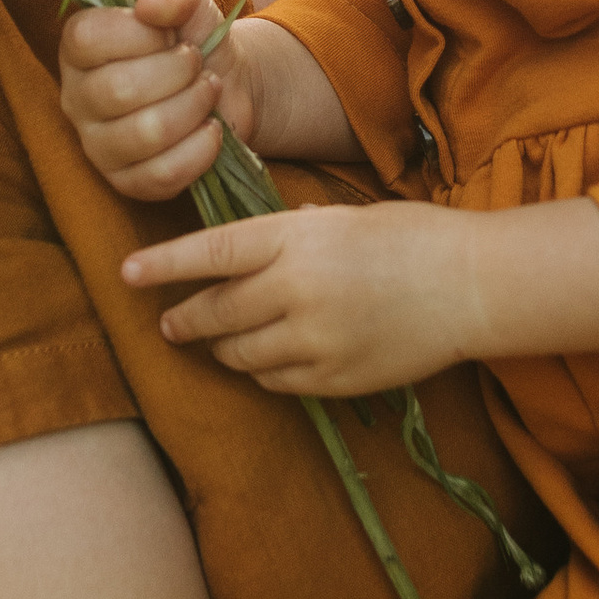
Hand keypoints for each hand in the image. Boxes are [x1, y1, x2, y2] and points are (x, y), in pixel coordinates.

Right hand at [60, 0, 251, 201]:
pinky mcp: (126, 181)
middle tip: (196, 63)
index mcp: (78, 48)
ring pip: (144, 133)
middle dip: (177, 72)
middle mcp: (76, 98)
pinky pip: (161, 175)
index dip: (140, 34)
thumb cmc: (191, 37)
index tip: (170, 33)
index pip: (87, 39)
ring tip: (207, 90)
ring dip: (193, 106)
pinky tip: (212, 129)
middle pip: (119, 90)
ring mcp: (97, 145)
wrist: (225, 83)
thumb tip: (152, 5)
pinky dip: (200, 149)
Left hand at [120, 199, 483, 397]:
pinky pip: (274, 381)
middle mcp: (296, 290)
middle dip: (185, 319)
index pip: (210, 252)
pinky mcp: (332, 378)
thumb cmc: (408, 237)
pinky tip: (271, 357)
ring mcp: (314, 340)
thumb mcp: (339, 217)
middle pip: (215, 311)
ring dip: (222, 347)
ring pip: (238, 353)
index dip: (163, 264)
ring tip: (221, 340)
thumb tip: (237, 256)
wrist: (471, 285)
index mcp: (296, 238)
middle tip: (170, 322)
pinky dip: (262, 370)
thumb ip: (286, 237)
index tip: (127, 271)